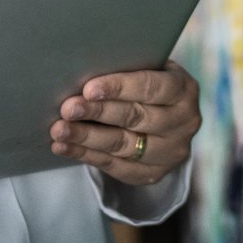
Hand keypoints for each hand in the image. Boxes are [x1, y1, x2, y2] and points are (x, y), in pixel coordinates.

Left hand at [49, 59, 200, 185]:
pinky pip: (116, 166)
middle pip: (135, 118)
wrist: (168, 118)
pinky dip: (86, 155)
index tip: (89, 89)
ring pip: (123, 145)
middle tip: (67, 109)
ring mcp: (171, 152)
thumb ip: (128, 69)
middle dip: (97, 113)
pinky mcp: (154, 173)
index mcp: (184, 89)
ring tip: (58, 130)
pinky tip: (63, 146)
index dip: (119, 87)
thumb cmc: (148, 84)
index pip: (151, 87)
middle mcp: (184, 122)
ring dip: (86, 137)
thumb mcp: (150, 69)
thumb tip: (83, 69)